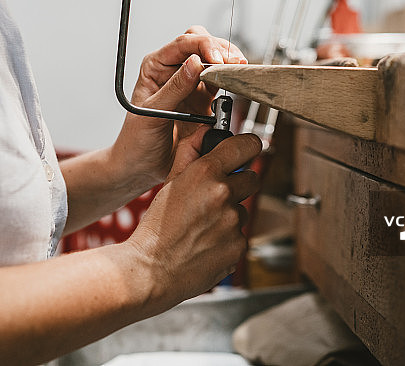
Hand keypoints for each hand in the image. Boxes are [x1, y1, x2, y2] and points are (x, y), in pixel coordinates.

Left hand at [110, 26, 246, 187]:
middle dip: (219, 48)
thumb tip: (195, 63)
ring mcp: (190, 85)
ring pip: (214, 60)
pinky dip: (231, 81)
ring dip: (228, 62)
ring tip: (238, 70)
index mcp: (156, 67)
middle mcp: (173, 71)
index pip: (182, 44)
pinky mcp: (204, 101)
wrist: (142, 166)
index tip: (217, 59)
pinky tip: (235, 84)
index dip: (203, 46)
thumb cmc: (136, 139)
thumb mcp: (152, 113)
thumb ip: (175, 88)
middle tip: (232, 62)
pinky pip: (221, 84)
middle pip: (201, 43)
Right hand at [126, 128, 261, 305]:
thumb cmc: (156, 227)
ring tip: (202, 227)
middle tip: (216, 196)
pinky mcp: (238, 247)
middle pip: (252, 178)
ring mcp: (233, 222)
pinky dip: (227, 239)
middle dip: (238, 184)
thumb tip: (205, 133)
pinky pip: (239, 236)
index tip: (247, 149)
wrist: (152, 269)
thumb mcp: (169, 182)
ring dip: (229, 216)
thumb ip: (189, 153)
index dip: (248, 146)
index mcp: (206, 173)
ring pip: (242, 210)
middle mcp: (223, 194)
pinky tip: (206, 244)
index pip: (247, 146)